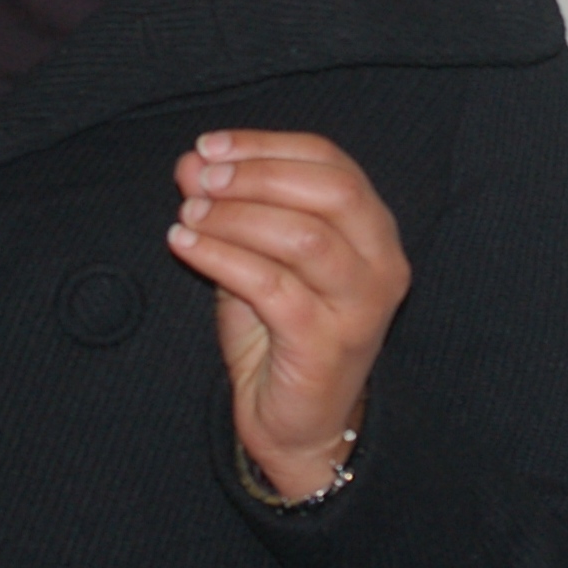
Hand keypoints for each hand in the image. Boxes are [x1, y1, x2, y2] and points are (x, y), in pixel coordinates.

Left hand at [168, 128, 410, 500]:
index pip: (329, 161)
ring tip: (188, 214)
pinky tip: (185, 244)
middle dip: (257, 176)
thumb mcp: (250, 252)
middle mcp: (382, 262)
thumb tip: (191, 161)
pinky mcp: (329, 345)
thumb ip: (226, 204)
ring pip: (304, 237)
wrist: (296, 421)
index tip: (210, 146)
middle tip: (202, 181)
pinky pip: (273, 287)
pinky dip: (222, 257)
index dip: (266, 146)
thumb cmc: (278, 327)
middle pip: (331, 190)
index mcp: (372, 227)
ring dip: (236, 217)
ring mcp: (362, 307)